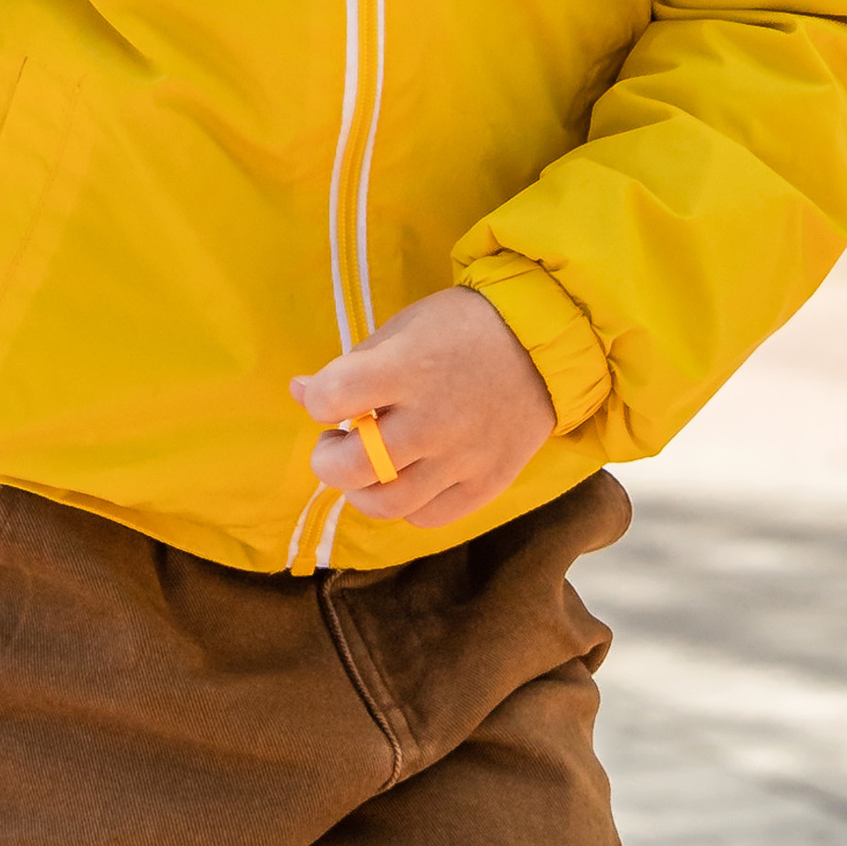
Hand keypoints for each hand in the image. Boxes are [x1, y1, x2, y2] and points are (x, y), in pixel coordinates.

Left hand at [291, 287, 557, 529]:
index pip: (332, 399)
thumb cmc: (464, 328)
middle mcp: (434, 419)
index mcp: (408, 367)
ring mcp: (463, 457)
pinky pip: (427, 517)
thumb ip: (352, 367)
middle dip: (327, 460)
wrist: (547, 341)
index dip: (317, 401)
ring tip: (367, 467)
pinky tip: (407, 478)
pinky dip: (405, 504)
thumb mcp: (403, 328)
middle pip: (351, 468)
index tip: (329, 398)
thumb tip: (300, 393)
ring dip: (360, 490)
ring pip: (386, 504)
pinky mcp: (487, 483)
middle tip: (335, 443)